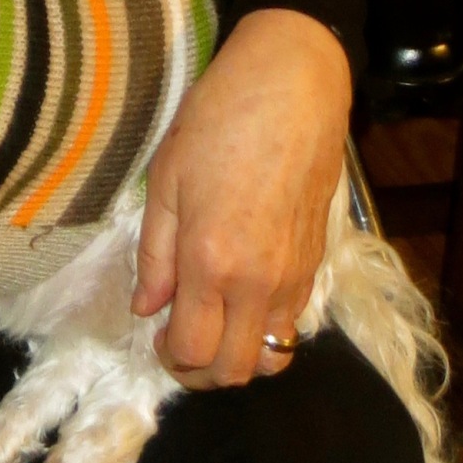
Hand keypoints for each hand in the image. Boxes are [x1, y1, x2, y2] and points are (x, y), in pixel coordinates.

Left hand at [133, 7, 351, 388]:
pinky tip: (242, 297)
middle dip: (203, 374)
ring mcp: (294, 277)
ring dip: (239, 358)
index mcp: (211, 261)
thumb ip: (154, 254)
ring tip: (212, 326)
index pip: (194, 351)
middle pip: (237, 371)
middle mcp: (258, 282)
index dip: (170, 360)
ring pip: (272, 357)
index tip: (156, 339)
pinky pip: (291, 323)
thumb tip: (146, 308)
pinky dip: (265, 329)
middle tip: (179, 345)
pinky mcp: (316, 264)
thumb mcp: (165, 178)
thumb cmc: (218, 120)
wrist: (292, 89)